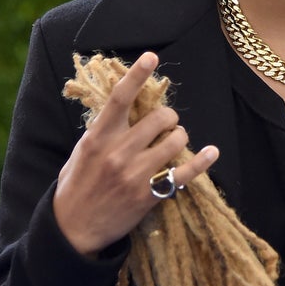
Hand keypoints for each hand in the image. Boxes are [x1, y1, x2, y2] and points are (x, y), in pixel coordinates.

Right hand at [53, 52, 219, 254]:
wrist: (73, 229)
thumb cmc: (76, 186)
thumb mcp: (82, 152)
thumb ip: (104, 131)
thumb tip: (127, 108)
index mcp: (98, 138)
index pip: (120, 98)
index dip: (137, 75)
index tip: (152, 56)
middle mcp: (118, 152)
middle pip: (158, 118)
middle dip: (168, 116)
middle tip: (167, 122)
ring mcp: (135, 174)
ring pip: (174, 140)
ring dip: (179, 136)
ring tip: (174, 140)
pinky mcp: (149, 195)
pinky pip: (184, 173)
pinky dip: (201, 161)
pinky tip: (211, 152)